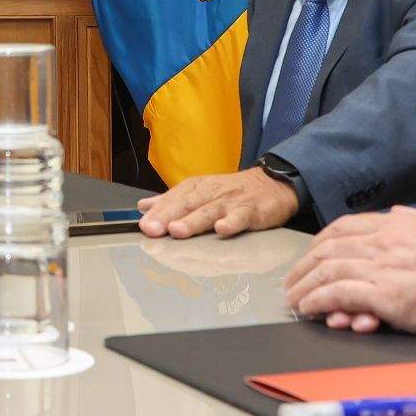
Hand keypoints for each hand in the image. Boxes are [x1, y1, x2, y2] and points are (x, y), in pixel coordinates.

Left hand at [137, 166, 300, 239]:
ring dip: (192, 221)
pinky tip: (222, 230)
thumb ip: (173, 200)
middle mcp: (211, 192)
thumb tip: (144, 206)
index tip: (142, 226)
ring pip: (209, 211)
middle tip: (152, 229)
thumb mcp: (201, 191)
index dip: (157, 212)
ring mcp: (231, 201)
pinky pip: (241, 217)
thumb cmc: (232, 192)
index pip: (173, 198)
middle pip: (187, 204)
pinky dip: (231, 223)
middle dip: (167, 217)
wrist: (272, 184)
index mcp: (197, 188)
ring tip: (177, 230)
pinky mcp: (251, 211)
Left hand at [283, 207, 415, 338]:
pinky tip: (311, 309)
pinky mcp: (387, 295)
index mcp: (401, 223)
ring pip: (327, 271)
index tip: (311, 257)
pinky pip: (338, 295)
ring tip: (295, 300)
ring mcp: (385, 266)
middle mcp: (387, 239)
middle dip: (305, 266)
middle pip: (329, 248)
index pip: (346, 228)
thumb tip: (399, 218)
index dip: (321, 244)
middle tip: (293, 283)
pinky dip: (318, 301)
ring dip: (305, 287)